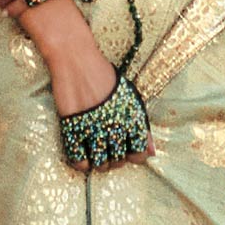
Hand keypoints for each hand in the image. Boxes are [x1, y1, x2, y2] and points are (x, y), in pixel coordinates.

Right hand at [47, 34, 155, 170]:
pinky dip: (82, 162)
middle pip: (118, 162)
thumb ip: (141, 127)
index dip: (135, 156)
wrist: (77, 60)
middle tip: (109, 149)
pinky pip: (79, 160)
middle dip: (115, 160)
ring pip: (100, 164)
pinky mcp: (73, 129)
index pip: (139, 154)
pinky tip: (83, 153)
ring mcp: (93, 130)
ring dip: (100, 163)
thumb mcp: (130, 98)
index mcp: (132, 120)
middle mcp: (114, 128)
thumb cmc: (105, 77)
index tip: (128, 150)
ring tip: (96, 152)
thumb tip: (152, 152)